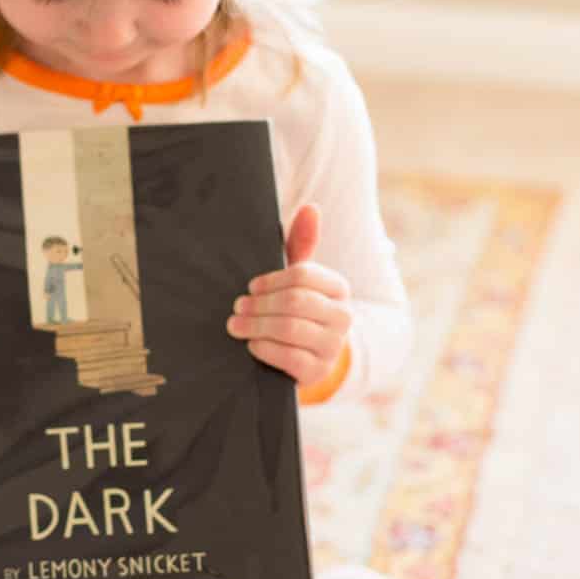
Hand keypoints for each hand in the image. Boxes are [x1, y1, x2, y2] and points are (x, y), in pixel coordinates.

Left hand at [226, 203, 350, 391]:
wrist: (303, 356)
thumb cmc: (294, 308)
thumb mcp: (296, 278)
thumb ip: (300, 243)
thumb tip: (311, 207)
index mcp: (338, 288)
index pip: (303, 275)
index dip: (271, 280)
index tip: (252, 285)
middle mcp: (343, 316)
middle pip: (294, 301)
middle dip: (259, 304)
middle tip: (238, 307)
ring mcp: (333, 345)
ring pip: (289, 328)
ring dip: (256, 325)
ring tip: (236, 325)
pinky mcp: (319, 371)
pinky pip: (289, 357)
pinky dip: (264, 348)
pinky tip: (252, 344)